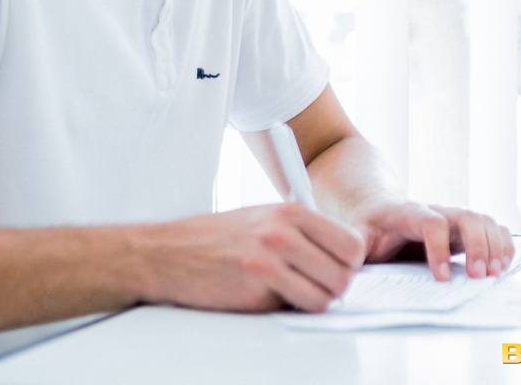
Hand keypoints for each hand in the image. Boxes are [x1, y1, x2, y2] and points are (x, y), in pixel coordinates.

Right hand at [139, 203, 365, 312]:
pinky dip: (289, 308)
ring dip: (314, 301)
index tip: (336, 269)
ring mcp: (269, 260)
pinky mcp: (255, 288)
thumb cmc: (219, 238)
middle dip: (334, 286)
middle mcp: (283, 232)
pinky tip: (269, 296)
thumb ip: (302, 232)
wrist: (169, 253)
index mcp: (291, 211)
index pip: (351, 244)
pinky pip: (295, 308)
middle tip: (314, 286)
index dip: (349, 263)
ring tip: (291, 292)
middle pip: (344, 274)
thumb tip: (343, 258)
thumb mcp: (264, 217)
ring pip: (326, 297)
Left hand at [349, 199, 513, 280]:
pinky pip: (491, 228)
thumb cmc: (368, 226)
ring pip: (482, 220)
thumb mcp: (356, 232)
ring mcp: (452, 218)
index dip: (439, 248)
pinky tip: (503, 263)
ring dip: (494, 245)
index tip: (442, 276)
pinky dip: (502, 243)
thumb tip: (350, 263)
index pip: (431, 222)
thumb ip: (354, 244)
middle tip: (478, 276)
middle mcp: (436, 211)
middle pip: (466, 216)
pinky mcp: (463, 229)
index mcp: (407, 212)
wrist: (378, 209)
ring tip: (494, 272)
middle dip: (477, 245)